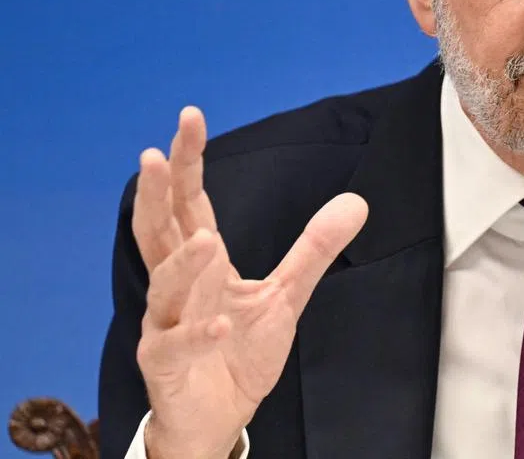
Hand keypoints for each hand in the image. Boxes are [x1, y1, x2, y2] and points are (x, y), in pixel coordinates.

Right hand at [133, 107, 367, 458]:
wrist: (218, 417)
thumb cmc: (238, 351)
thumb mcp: (286, 294)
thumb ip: (315, 248)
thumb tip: (356, 201)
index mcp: (201, 261)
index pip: (190, 203)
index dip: (188, 162)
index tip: (191, 118)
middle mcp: (176, 286)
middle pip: (158, 231)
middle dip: (157, 192)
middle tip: (157, 154)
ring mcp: (165, 325)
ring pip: (164, 286)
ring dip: (183, 263)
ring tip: (206, 239)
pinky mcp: (167, 365)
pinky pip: (177, 345)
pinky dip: (198, 333)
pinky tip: (220, 321)